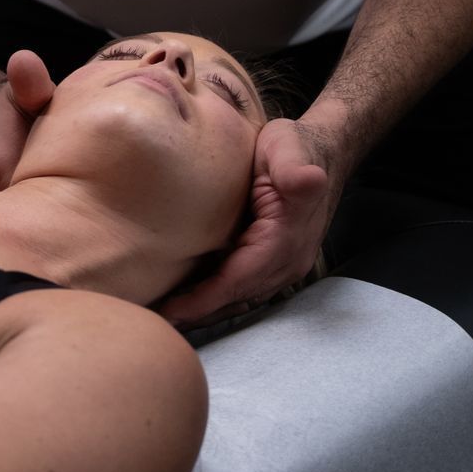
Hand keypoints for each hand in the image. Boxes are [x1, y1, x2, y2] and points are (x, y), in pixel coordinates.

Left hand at [154, 117, 338, 328]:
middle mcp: (286, 262)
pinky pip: (241, 287)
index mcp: (285, 240)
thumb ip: (295, 167)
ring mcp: (281, 266)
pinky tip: (187, 299)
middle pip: (236, 299)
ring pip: (238, 298)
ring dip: (204, 311)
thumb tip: (306, 180)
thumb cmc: (296, 147)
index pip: (239, 280)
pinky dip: (215, 297)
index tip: (171, 312)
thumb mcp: (291, 148)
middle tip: (154, 324)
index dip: (204, 299)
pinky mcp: (271, 262)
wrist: (318, 153)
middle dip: (198, 314)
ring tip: (165, 319)